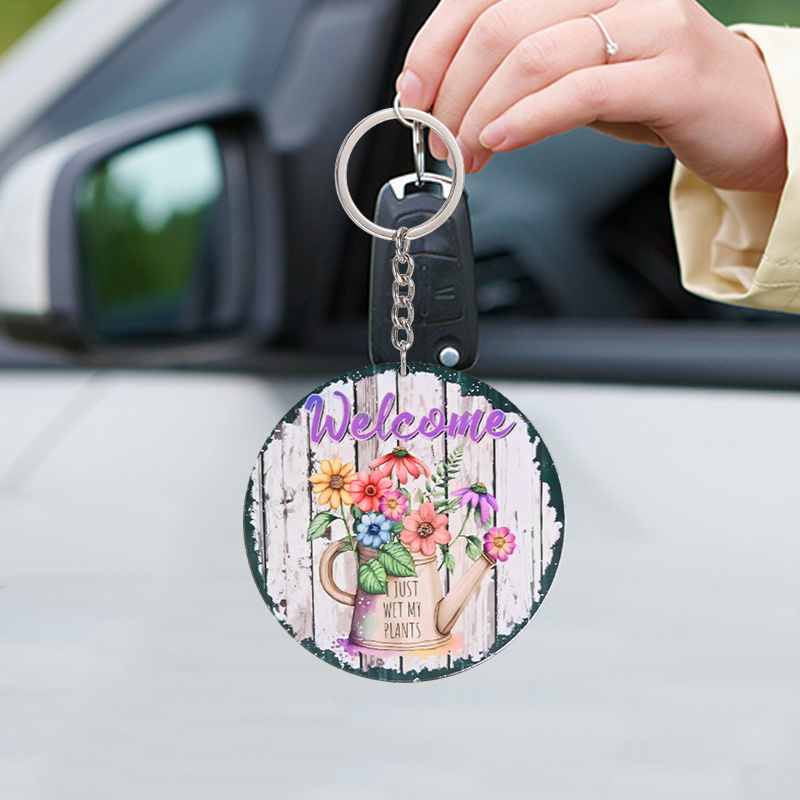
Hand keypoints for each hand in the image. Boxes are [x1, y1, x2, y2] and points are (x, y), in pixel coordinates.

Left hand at [397, 0, 786, 194]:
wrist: (744, 116)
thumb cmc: (654, 91)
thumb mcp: (572, 71)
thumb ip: (517, 73)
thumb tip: (445, 100)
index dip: (435, 45)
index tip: (413, 95)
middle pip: (500, 24)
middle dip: (454, 92)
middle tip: (441, 140)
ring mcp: (648, 20)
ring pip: (534, 55)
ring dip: (482, 113)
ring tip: (466, 154)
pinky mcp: (671, 70)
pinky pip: (581, 89)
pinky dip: (528, 119)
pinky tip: (499, 142)